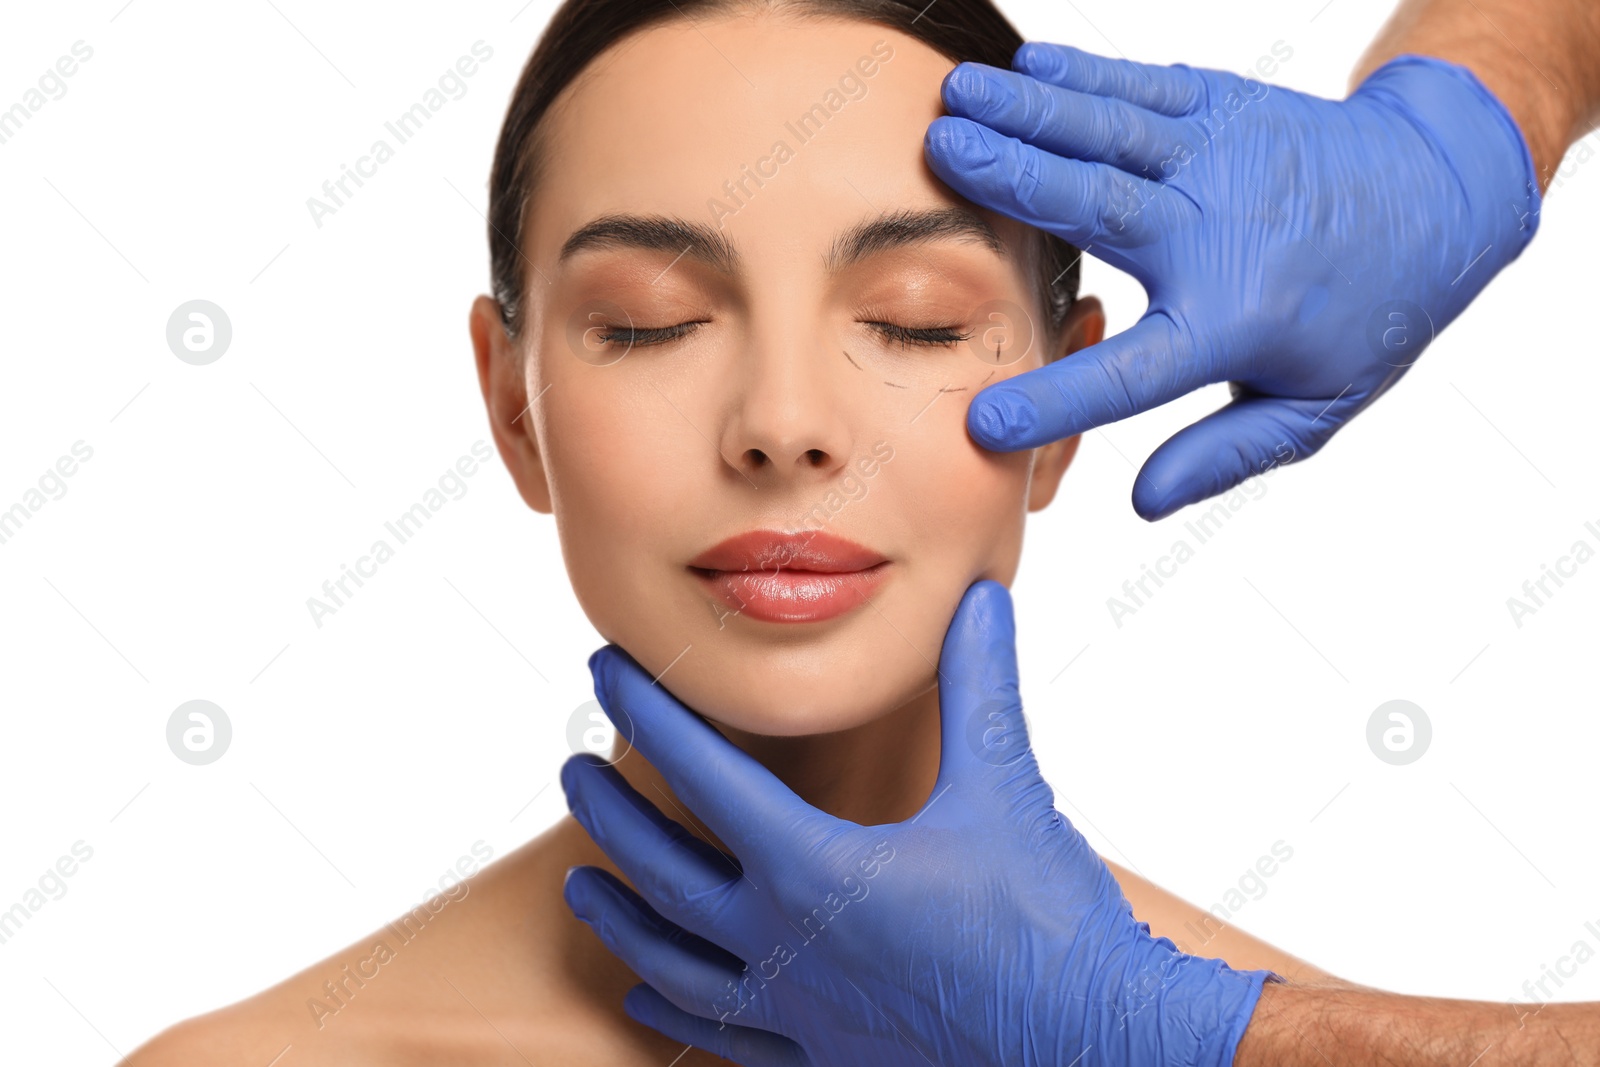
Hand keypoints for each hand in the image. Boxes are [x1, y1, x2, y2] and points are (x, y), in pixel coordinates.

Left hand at [560, 581, 1277, 1065]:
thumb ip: (980, 687)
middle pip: (663, 871)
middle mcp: (783, 945)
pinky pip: (722, 1038)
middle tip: (572, 770)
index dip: (649, 712)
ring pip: (672, 965)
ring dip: (620, 919)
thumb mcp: (1006, 790)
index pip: (703, 775)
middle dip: (610, 813)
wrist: (1096, 1049)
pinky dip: (673, 1013)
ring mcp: (796, 1014)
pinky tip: (646, 1001)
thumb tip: (979, 597)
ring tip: (581, 886)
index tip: (608, 669)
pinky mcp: (821, 1060)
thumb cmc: (1048, 924)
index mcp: (815, 870)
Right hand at [925, 46, 1540, 518]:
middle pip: (1101, 208)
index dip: (1059, 403)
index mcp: (1236, 324)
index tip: (985, 424)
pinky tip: (1025, 65)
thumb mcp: (1313, 410)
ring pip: (1110, 133)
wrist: (1438, 197)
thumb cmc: (1364, 316)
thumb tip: (1144, 504)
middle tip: (938, 158)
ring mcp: (1221, 160)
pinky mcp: (1223, 110)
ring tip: (955, 98)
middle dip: (1015, 180)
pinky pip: (1143, 88)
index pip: (1133, 376)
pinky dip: (1082, 75)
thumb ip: (1225, 455)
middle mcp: (1221, 235)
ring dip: (1028, 112)